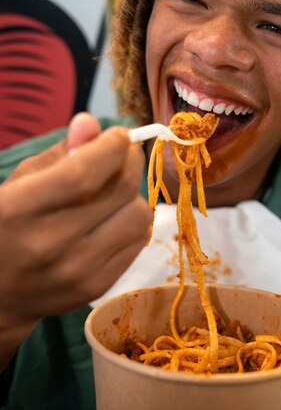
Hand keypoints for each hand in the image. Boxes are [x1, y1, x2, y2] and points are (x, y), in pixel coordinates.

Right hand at [0, 113, 152, 335]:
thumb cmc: (7, 225)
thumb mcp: (21, 182)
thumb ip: (59, 153)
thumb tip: (92, 123)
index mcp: (19, 210)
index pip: (83, 173)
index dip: (111, 147)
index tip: (118, 135)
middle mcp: (49, 244)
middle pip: (120, 189)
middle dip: (129, 161)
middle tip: (122, 154)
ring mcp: (77, 271)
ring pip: (139, 215)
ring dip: (133, 194)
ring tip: (113, 191)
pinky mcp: (98, 286)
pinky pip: (139, 240)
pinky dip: (131, 220)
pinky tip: (112, 217)